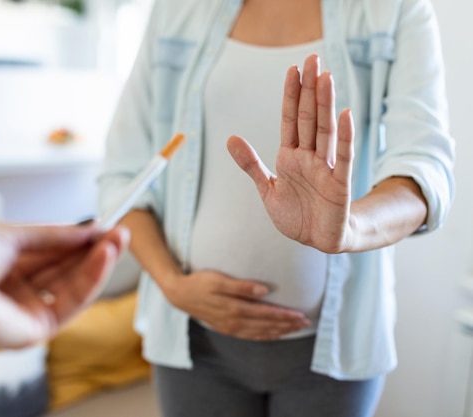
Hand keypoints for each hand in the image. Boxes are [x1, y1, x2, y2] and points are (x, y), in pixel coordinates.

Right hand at [164, 270, 309, 340]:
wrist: (180, 294)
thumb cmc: (200, 282)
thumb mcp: (218, 280)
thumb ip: (242, 286)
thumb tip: (265, 290)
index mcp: (235, 308)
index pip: (267, 314)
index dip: (285, 316)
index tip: (301, 315)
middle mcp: (235, 321)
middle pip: (267, 325)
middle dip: (287, 325)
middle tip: (306, 323)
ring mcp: (231, 327)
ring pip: (261, 333)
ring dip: (279, 331)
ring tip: (295, 329)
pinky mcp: (227, 329)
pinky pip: (250, 336)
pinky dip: (265, 336)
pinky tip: (273, 334)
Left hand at [227, 54, 354, 253]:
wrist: (317, 240)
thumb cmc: (295, 214)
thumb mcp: (267, 189)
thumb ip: (250, 164)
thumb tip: (230, 137)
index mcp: (290, 157)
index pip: (290, 119)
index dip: (291, 95)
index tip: (293, 70)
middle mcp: (309, 157)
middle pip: (308, 117)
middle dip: (310, 89)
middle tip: (313, 59)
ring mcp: (325, 168)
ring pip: (324, 130)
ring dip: (324, 104)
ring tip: (325, 76)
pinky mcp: (338, 184)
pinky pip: (342, 157)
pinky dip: (344, 136)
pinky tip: (344, 113)